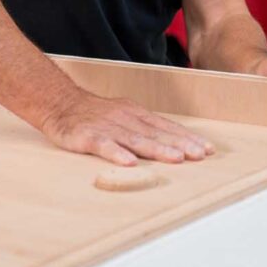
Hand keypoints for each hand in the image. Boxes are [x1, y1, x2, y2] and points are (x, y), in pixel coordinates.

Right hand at [40, 91, 214, 165]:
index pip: (166, 127)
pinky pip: (103, 145)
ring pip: (135, 139)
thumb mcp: (124, 116)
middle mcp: (124, 118)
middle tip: (200, 155)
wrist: (60, 103)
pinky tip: (129, 162)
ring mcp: (106, 126)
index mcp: (135, 114)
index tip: (207, 149)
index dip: (187, 138)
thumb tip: (174, 144)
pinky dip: (117, 153)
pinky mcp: (87, 136)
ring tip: (176, 159)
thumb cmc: (96, 114)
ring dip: (158, 149)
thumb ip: (145, 129)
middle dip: (180, 144)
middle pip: (156, 133)